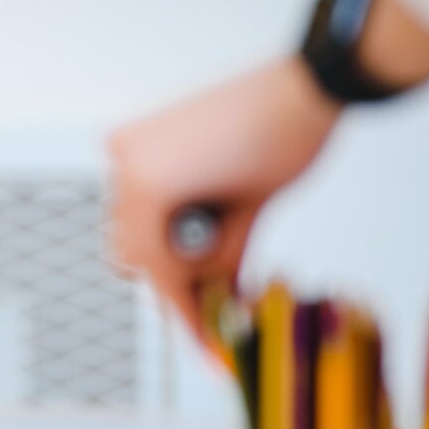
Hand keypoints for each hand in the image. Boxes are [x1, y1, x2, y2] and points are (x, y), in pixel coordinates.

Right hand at [106, 56, 338, 327]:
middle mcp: (124, 164)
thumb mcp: (251, 217)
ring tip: (216, 253)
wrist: (304, 85)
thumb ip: (220, 263)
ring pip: (131, 222)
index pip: (155, 270)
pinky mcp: (142, 134)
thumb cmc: (285, 141)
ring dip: (168, 242)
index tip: (206, 342)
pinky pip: (137, 191)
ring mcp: (129, 145)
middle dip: (172, 277)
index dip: (184, 311)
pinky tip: (204, 218)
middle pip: (131, 250)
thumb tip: (215, 298)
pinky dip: (165, 211)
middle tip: (215, 297)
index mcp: (146, 187)